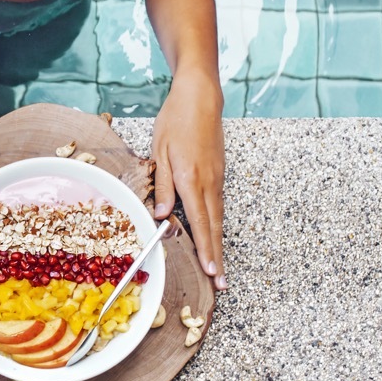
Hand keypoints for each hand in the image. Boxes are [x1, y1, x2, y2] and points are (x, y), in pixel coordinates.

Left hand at [152, 71, 226, 288]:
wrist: (200, 98)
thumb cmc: (175, 121)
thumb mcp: (159, 152)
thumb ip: (163, 186)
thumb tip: (164, 216)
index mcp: (191, 179)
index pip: (200, 222)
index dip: (206, 249)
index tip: (212, 271)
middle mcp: (208, 182)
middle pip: (214, 227)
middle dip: (218, 256)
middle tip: (223, 282)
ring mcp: (217, 178)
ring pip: (218, 217)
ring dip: (218, 243)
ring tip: (219, 266)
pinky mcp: (219, 172)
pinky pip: (218, 204)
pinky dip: (216, 224)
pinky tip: (213, 236)